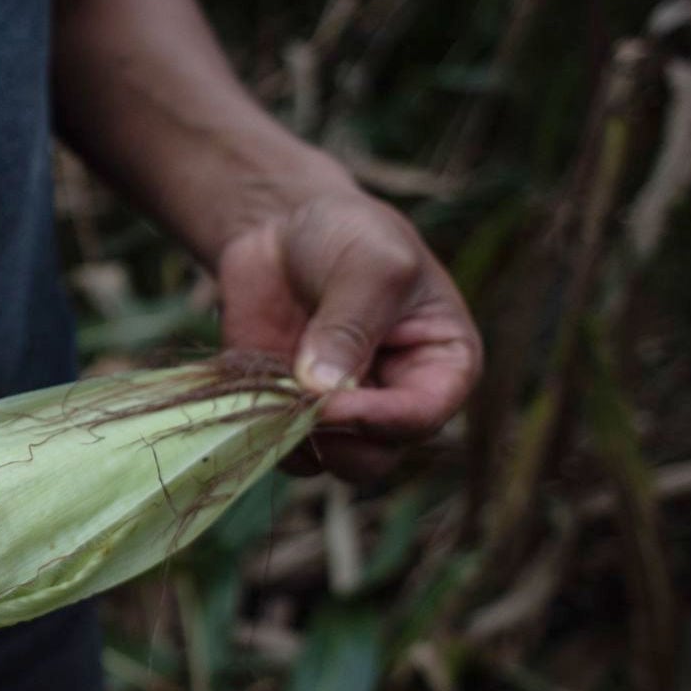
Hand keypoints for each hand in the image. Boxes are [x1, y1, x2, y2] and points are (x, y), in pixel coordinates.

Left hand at [216, 191, 482, 480]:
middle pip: (374, 457)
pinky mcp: (287, 410)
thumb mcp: (369, 266)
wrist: (286, 228)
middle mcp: (395, 400)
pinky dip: (258, 424)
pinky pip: (275, 444)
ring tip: (271, 383)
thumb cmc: (350, 236)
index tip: (330, 403)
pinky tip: (248, 386)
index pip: (422, 416)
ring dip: (292, 434)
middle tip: (297, 398)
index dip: (378, 419)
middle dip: (335, 437)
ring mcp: (340, 411)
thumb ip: (351, 326)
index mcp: (442, 366)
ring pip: (323, 462)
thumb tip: (321, 389)